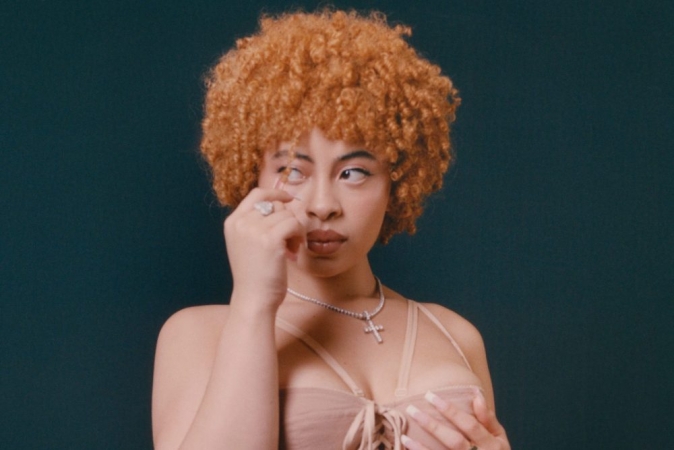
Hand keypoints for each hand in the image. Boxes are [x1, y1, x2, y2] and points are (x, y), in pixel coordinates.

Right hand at [224, 188, 304, 313]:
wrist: (253, 299)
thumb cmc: (255, 275)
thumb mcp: (247, 244)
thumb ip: (257, 223)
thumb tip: (284, 203)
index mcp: (233, 222)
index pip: (257, 194)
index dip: (276, 193)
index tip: (289, 199)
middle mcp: (241, 222)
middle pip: (276, 204)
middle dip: (287, 219)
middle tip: (289, 241)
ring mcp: (254, 230)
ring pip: (288, 215)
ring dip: (295, 231)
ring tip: (290, 249)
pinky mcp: (270, 239)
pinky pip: (294, 224)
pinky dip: (299, 236)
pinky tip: (293, 251)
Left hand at [403, 389, 509, 449]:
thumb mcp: (499, 438)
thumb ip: (488, 418)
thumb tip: (476, 394)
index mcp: (491, 445)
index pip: (470, 425)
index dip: (451, 411)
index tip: (431, 396)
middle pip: (454, 441)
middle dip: (432, 425)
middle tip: (411, 409)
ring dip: (422, 449)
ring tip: (404, 437)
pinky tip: (409, 449)